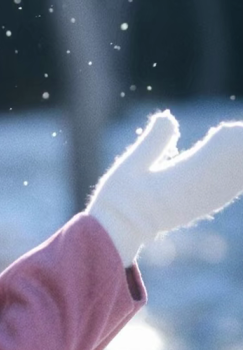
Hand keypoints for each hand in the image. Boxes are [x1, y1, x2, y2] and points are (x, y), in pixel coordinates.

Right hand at [87, 110, 242, 265]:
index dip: (230, 141)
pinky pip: (224, 191)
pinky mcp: (197, 208)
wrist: (117, 232)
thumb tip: (168, 117)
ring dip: (234, 163)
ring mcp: (201, 203)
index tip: (232, 129)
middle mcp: (198, 193)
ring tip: (235, 144)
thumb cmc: (119, 198)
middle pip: (231, 168)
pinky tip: (234, 169)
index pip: (219, 155)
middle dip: (235, 150)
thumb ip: (152, 141)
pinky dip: (231, 177)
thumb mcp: (131, 165)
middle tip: (235, 133)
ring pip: (231, 181)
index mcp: (184, 178)